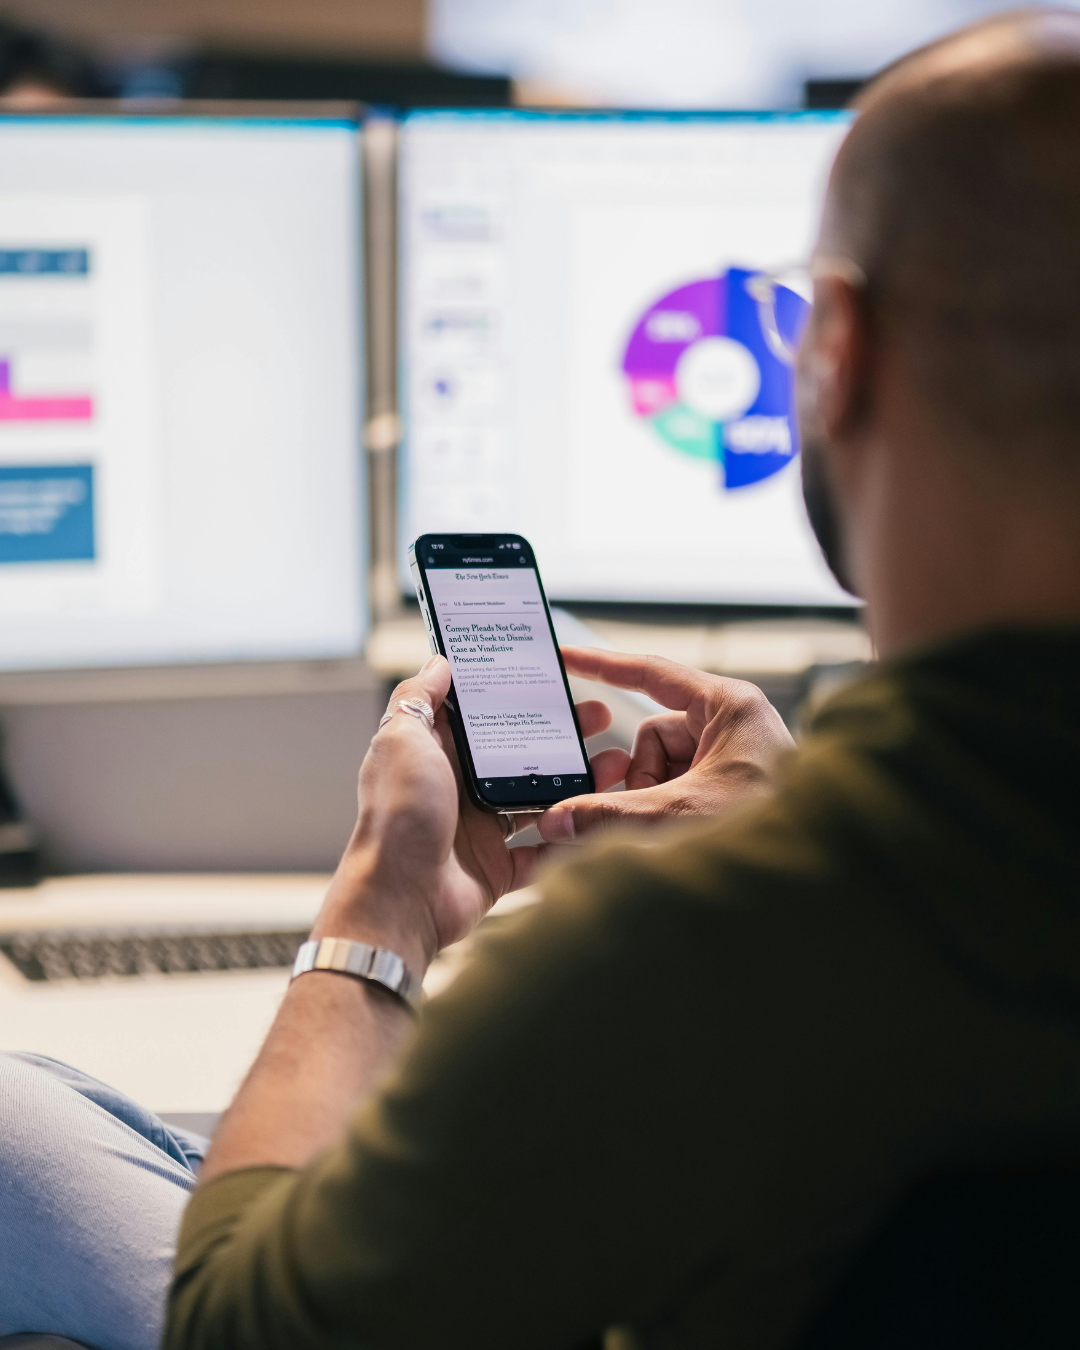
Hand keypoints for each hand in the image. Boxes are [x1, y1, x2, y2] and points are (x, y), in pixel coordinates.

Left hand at [312, 657, 620, 971]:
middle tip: (598, 716)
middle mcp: (460, 788)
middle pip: (521, 753)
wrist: (399, 896)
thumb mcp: (401, 739)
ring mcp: (481, 829)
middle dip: (561, 734)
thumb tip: (439, 661)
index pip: (484, 715)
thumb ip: (419, 697)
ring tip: (614, 765)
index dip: (516, 694)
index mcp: (438, 753)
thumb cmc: (397, 814)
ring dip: (577, 783)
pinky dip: (572, 839)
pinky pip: (544, 852)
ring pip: (540, 800)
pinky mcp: (498, 868)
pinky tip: (602, 818)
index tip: (552, 676)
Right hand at [538, 647, 794, 842]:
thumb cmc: (768, 829)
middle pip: (650, 738)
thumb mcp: (679, 815)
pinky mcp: (730, 786)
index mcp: (728, 706)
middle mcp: (730, 725)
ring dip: (654, 803)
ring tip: (673, 832)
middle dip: (639, 780)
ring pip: (660, 769)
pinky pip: (677, 789)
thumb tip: (557, 821)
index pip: (651, 674)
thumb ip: (611, 815)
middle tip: (640, 812)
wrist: (818, 869)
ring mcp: (730, 757)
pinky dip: (669, 813)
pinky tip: (680, 837)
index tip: (566, 656)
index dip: (602, 665)